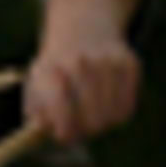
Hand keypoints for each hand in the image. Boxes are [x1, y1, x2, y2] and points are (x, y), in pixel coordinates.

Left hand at [24, 0, 140, 149]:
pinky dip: (117, 113)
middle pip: (92, 120)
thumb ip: (37, 115)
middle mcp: (79, 63)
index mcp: (50, 69)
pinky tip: (106, 102)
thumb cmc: (56, 71)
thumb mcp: (36, 87)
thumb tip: (47, 131)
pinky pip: (127, 107)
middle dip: (86, 131)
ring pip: (111, 116)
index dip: (64, 129)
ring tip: (92, 113)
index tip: (64, 136)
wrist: (83, 30)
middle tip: (82, 130)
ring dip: (103, 123)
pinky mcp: (129, 64)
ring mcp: (107, 63)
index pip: (60, 108)